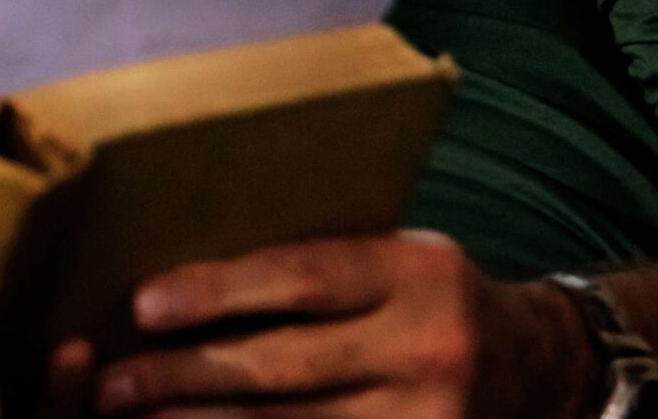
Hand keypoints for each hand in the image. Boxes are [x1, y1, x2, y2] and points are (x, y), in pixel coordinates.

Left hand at [76, 232, 592, 418]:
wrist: (543, 366)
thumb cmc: (433, 295)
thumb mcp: (397, 254)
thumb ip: (321, 262)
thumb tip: (190, 267)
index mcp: (416, 271)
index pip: (303, 276)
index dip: (220, 292)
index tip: (145, 305)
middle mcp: (428, 347)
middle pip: (285, 367)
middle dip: (188, 378)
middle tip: (114, 384)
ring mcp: (429, 418)